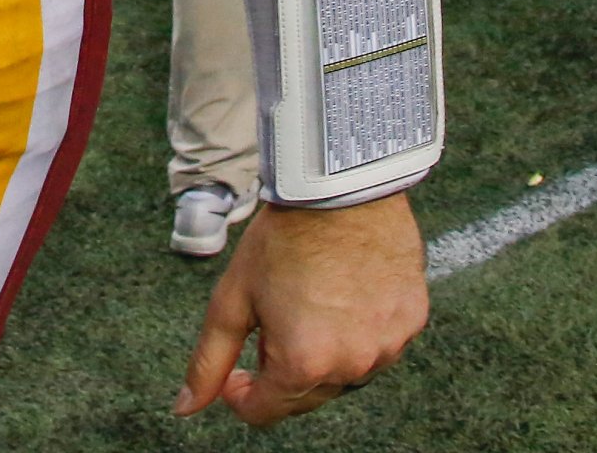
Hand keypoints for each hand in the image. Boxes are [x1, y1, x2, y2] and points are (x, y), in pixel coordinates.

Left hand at [176, 193, 427, 425]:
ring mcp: (388, 344)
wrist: (338, 185)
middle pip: (306, 395)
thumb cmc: (283, 238)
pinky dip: (359, 331)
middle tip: (270, 321)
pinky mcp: (412, 319)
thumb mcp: (232, 299)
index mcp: (303, 364)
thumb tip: (184, 408)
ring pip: (345, 371)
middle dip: (280, 369)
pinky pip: (379, 343)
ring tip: (305, 302)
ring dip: (322, 353)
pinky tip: (342, 295)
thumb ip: (209, 361)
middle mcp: (352, 364)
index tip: (235, 368)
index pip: (266, 411)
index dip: (241, 392)